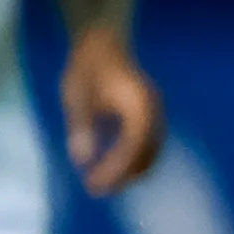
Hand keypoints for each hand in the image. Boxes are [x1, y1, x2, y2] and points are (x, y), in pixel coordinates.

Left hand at [58, 26, 165, 195]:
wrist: (103, 43)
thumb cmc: (88, 67)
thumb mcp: (78, 97)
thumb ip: (81, 127)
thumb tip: (82, 159)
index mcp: (140, 105)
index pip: (133, 146)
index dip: (116, 170)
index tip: (95, 184)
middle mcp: (154, 111)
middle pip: (147, 153)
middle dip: (124, 176)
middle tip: (97, 190)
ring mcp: (155, 113)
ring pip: (151, 151)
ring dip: (130, 171)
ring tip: (103, 184)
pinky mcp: (150, 115)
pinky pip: (148, 144)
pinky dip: (134, 159)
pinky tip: (112, 169)